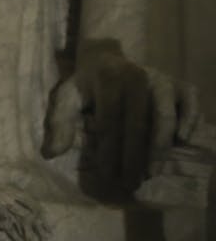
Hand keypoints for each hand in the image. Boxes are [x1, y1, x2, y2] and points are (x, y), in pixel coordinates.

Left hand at [42, 40, 200, 194]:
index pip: (110, 123)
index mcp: (108, 80)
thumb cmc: (88, 84)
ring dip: (159, 149)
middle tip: (130, 184)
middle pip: (138, 125)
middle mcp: (138, 77)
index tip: (108, 177)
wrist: (108, 56)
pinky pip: (190, 104)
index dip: (109, 153)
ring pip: (164, 118)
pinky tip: (180, 142)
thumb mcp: (67, 96)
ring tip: (150, 173)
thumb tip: (50, 153)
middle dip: (134, 159)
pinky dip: (189, 123)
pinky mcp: (179, 84)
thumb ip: (59, 123)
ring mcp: (162, 80)